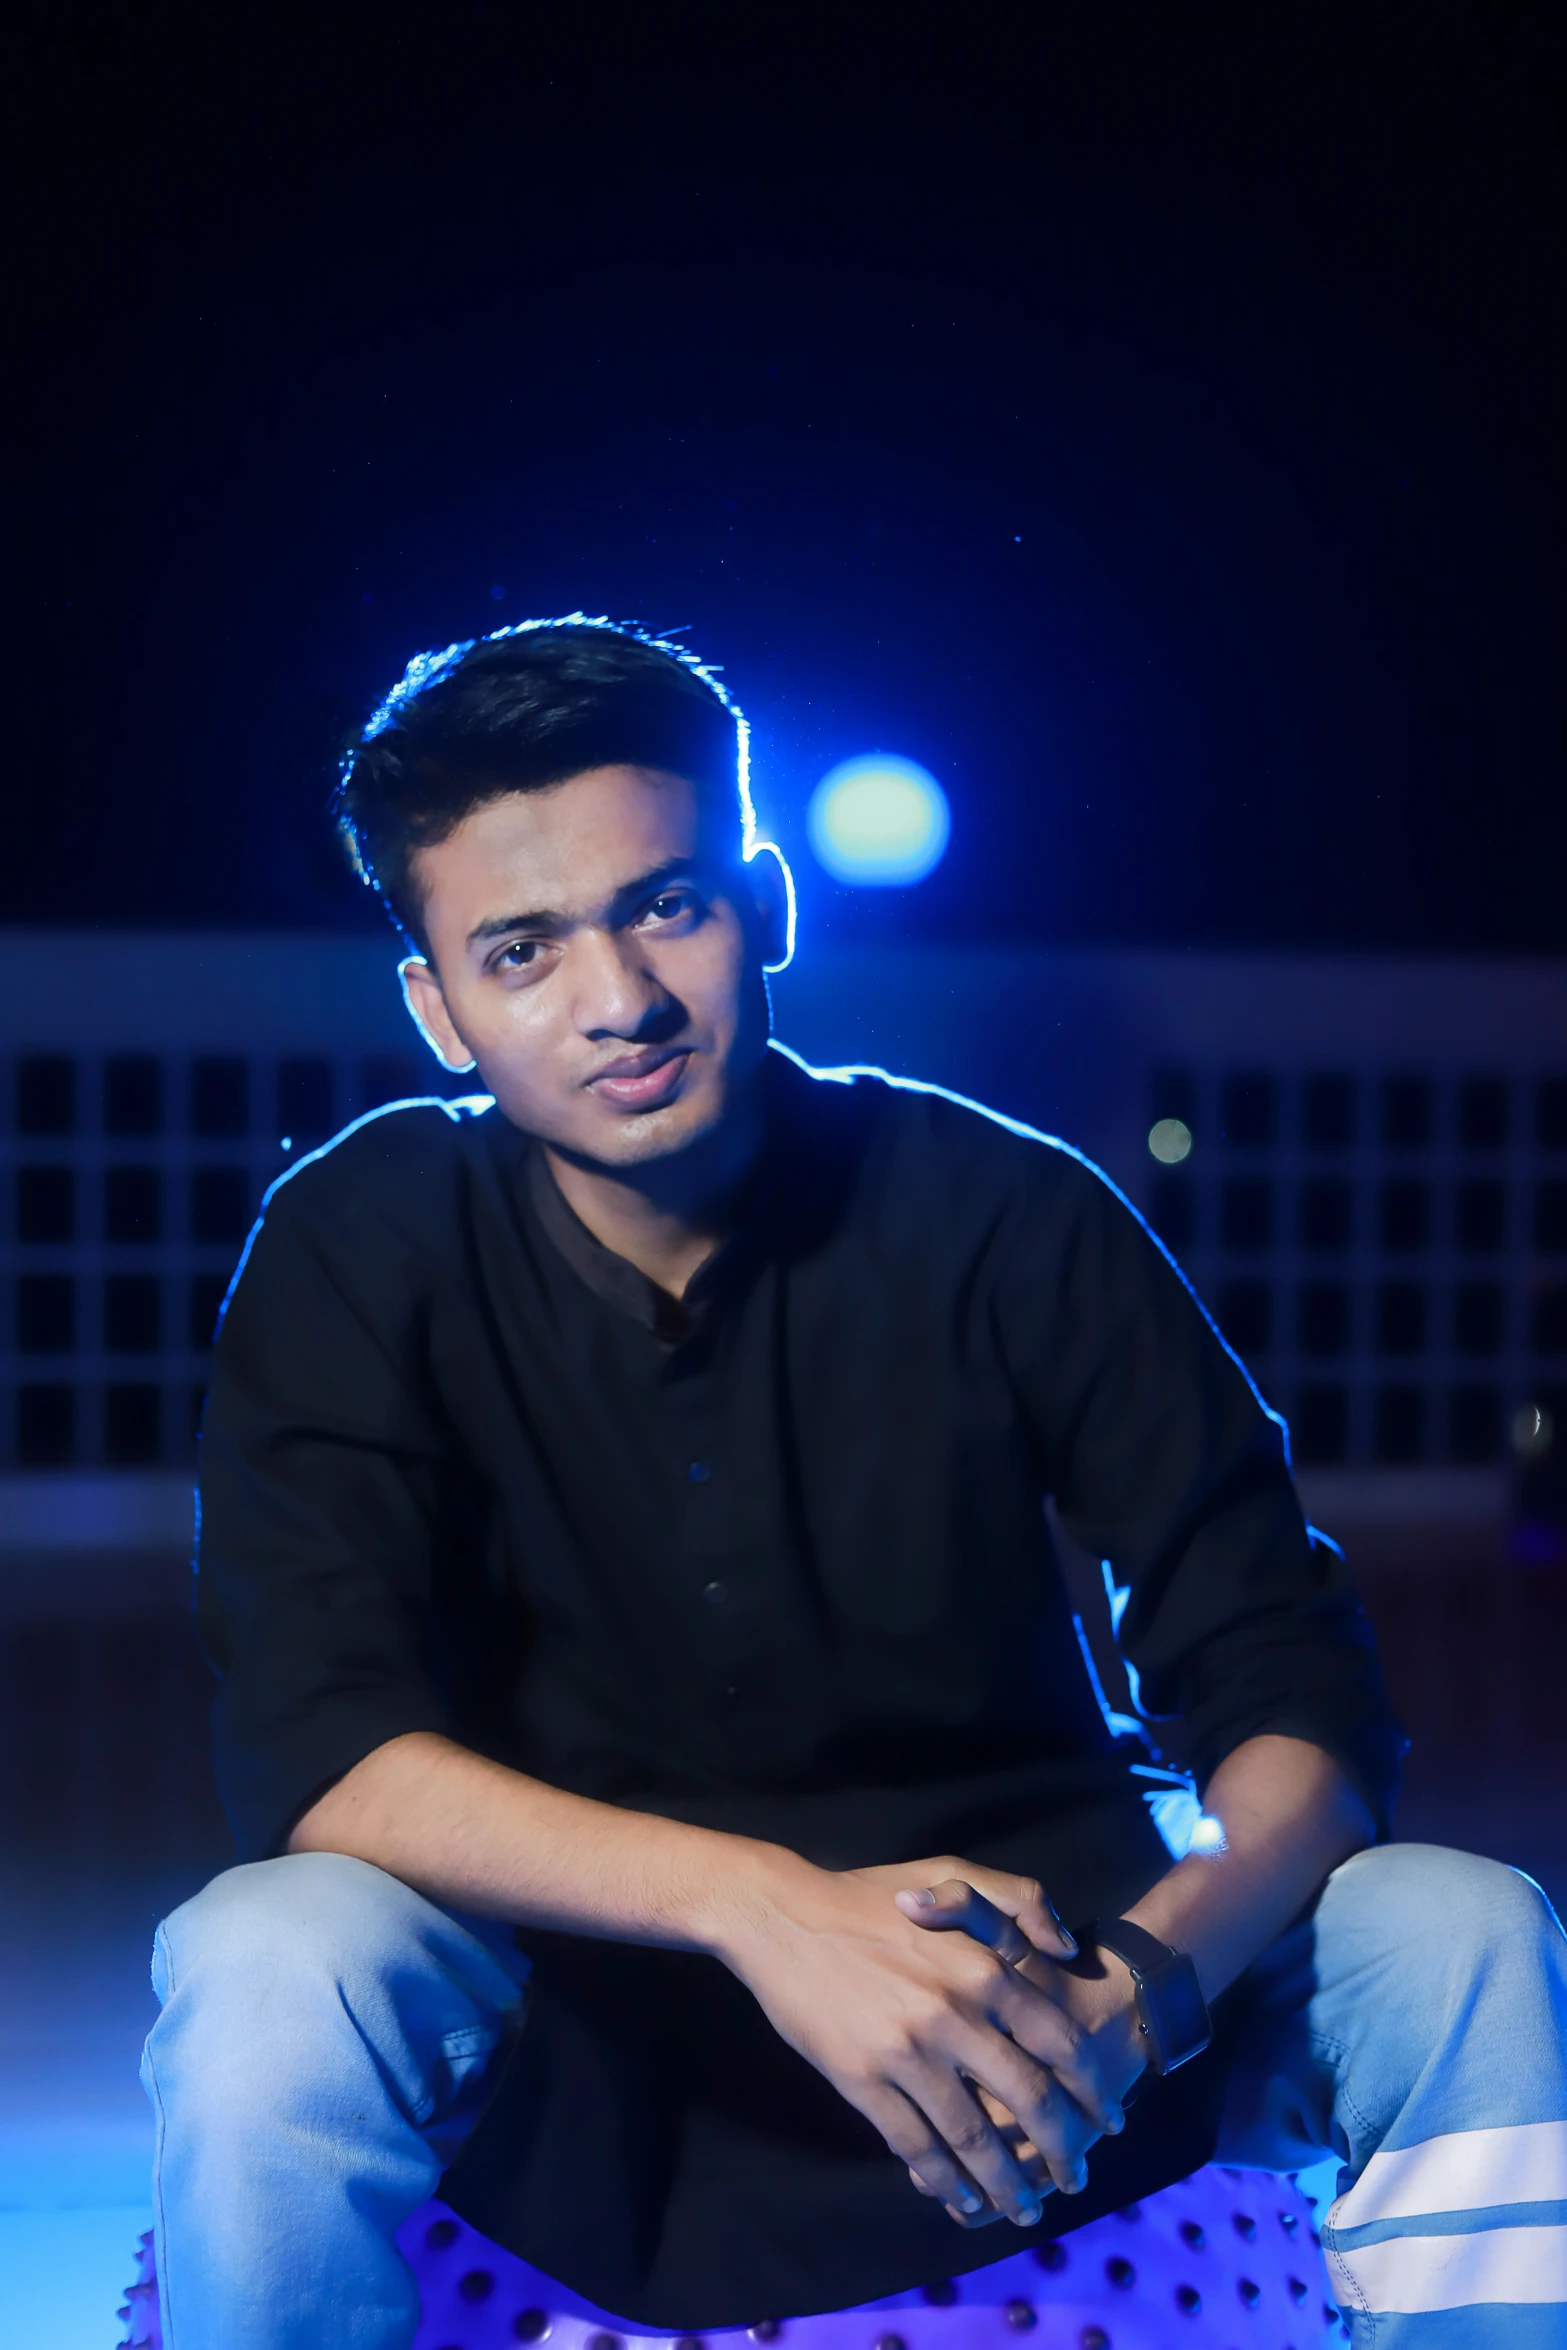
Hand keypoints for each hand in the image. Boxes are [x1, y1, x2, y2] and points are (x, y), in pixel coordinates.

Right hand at [894, 1873, 1147, 2221]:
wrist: (782, 1916)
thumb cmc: (872, 1896)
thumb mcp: (953, 1873)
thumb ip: (1020, 1899)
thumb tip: (1066, 1948)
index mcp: (982, 1966)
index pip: (1057, 2042)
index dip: (1089, 2089)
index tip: (1105, 2122)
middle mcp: (953, 2014)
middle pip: (1027, 2099)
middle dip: (1060, 2149)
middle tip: (1073, 2180)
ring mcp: (905, 2052)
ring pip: (972, 2136)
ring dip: (1004, 2182)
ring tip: (1023, 2208)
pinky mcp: (861, 2081)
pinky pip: (914, 2145)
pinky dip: (943, 2181)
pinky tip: (959, 2198)